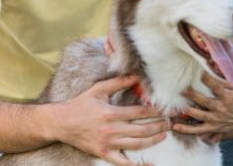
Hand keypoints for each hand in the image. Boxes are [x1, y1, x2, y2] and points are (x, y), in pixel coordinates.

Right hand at [52, 75, 168, 164]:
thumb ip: (119, 82)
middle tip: (170, 122)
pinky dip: (137, 165)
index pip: (141, 113)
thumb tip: (137, 75)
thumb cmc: (80, 104)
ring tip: (164, 134)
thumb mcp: (99, 89)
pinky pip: (122, 163)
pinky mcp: (103, 154)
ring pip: (137, 145)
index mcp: (112, 113)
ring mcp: (108, 144)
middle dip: (159, 126)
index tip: (167, 110)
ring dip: (153, 140)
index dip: (156, 112)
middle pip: (143, 130)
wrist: (61, 123)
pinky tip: (149, 163)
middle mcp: (111, 130)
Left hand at [172, 73, 232, 139]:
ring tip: (173, 106)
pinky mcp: (212, 128)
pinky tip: (175, 125)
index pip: (215, 86)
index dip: (206, 78)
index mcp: (227, 96)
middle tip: (179, 88)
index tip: (196, 71)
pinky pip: (197, 130)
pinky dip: (186, 129)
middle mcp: (220, 108)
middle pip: (204, 101)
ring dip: (186, 110)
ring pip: (198, 115)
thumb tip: (213, 66)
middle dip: (191, 94)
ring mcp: (215, 119)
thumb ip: (225, 79)